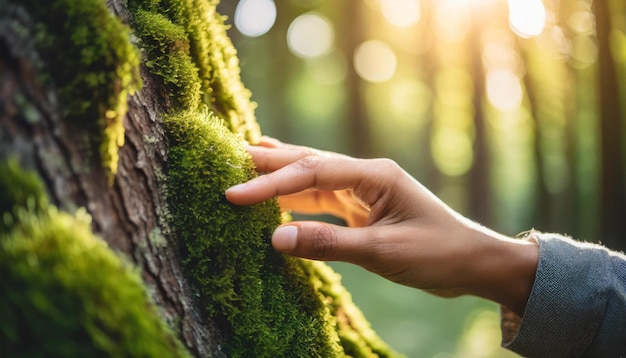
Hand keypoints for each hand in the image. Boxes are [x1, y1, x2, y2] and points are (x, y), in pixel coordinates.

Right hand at [225, 137, 537, 315]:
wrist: (472, 263)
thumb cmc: (437, 253)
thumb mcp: (382, 251)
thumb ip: (329, 243)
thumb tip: (275, 240)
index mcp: (374, 175)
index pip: (312, 172)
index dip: (271, 183)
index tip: (235, 194)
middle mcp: (366, 176)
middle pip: (310, 164)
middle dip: (271, 164)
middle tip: (230, 158)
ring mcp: (365, 192)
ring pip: (314, 180)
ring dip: (281, 178)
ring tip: (246, 167)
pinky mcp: (364, 210)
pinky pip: (323, 201)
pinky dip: (298, 199)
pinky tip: (279, 196)